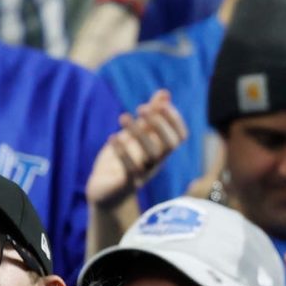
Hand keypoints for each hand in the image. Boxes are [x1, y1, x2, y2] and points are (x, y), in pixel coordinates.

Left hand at [88, 91, 188, 208]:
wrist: (105, 192)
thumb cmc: (123, 160)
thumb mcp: (137, 135)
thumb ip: (151, 115)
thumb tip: (164, 93)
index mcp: (161, 150)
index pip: (180, 136)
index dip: (174, 120)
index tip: (161, 104)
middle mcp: (157, 162)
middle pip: (170, 145)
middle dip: (159, 125)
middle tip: (141, 107)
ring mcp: (144, 174)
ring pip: (151, 155)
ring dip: (138, 133)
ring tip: (123, 116)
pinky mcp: (127, 184)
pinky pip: (130, 169)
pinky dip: (122, 152)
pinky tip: (112, 137)